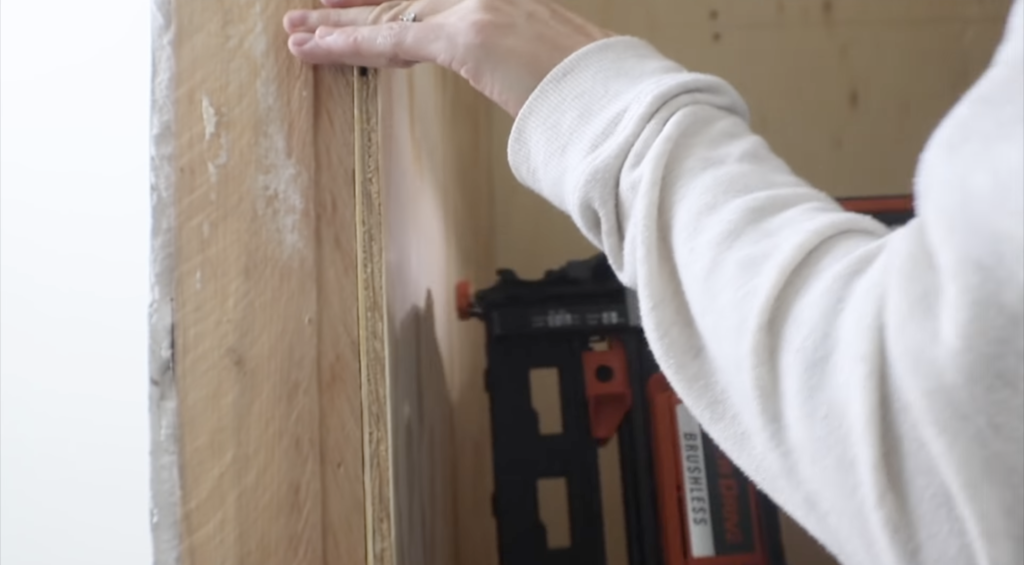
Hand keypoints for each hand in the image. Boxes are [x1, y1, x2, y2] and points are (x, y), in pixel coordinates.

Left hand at [283, 0, 613, 115]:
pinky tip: (311, 45)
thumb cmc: (605, 98)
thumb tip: (539, 101)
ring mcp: (478, 13)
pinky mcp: (465, 38)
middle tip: (317, 11)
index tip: (372, 14)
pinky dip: (344, 43)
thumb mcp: (568, 80)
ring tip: (296, 28)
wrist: (623, 99)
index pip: (439, 8)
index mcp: (513, 10)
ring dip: (337, 23)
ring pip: (389, 14)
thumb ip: (540, 80)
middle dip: (356, 8)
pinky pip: (390, 39)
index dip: (397, 11)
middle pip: (407, 1)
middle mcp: (490, 1)